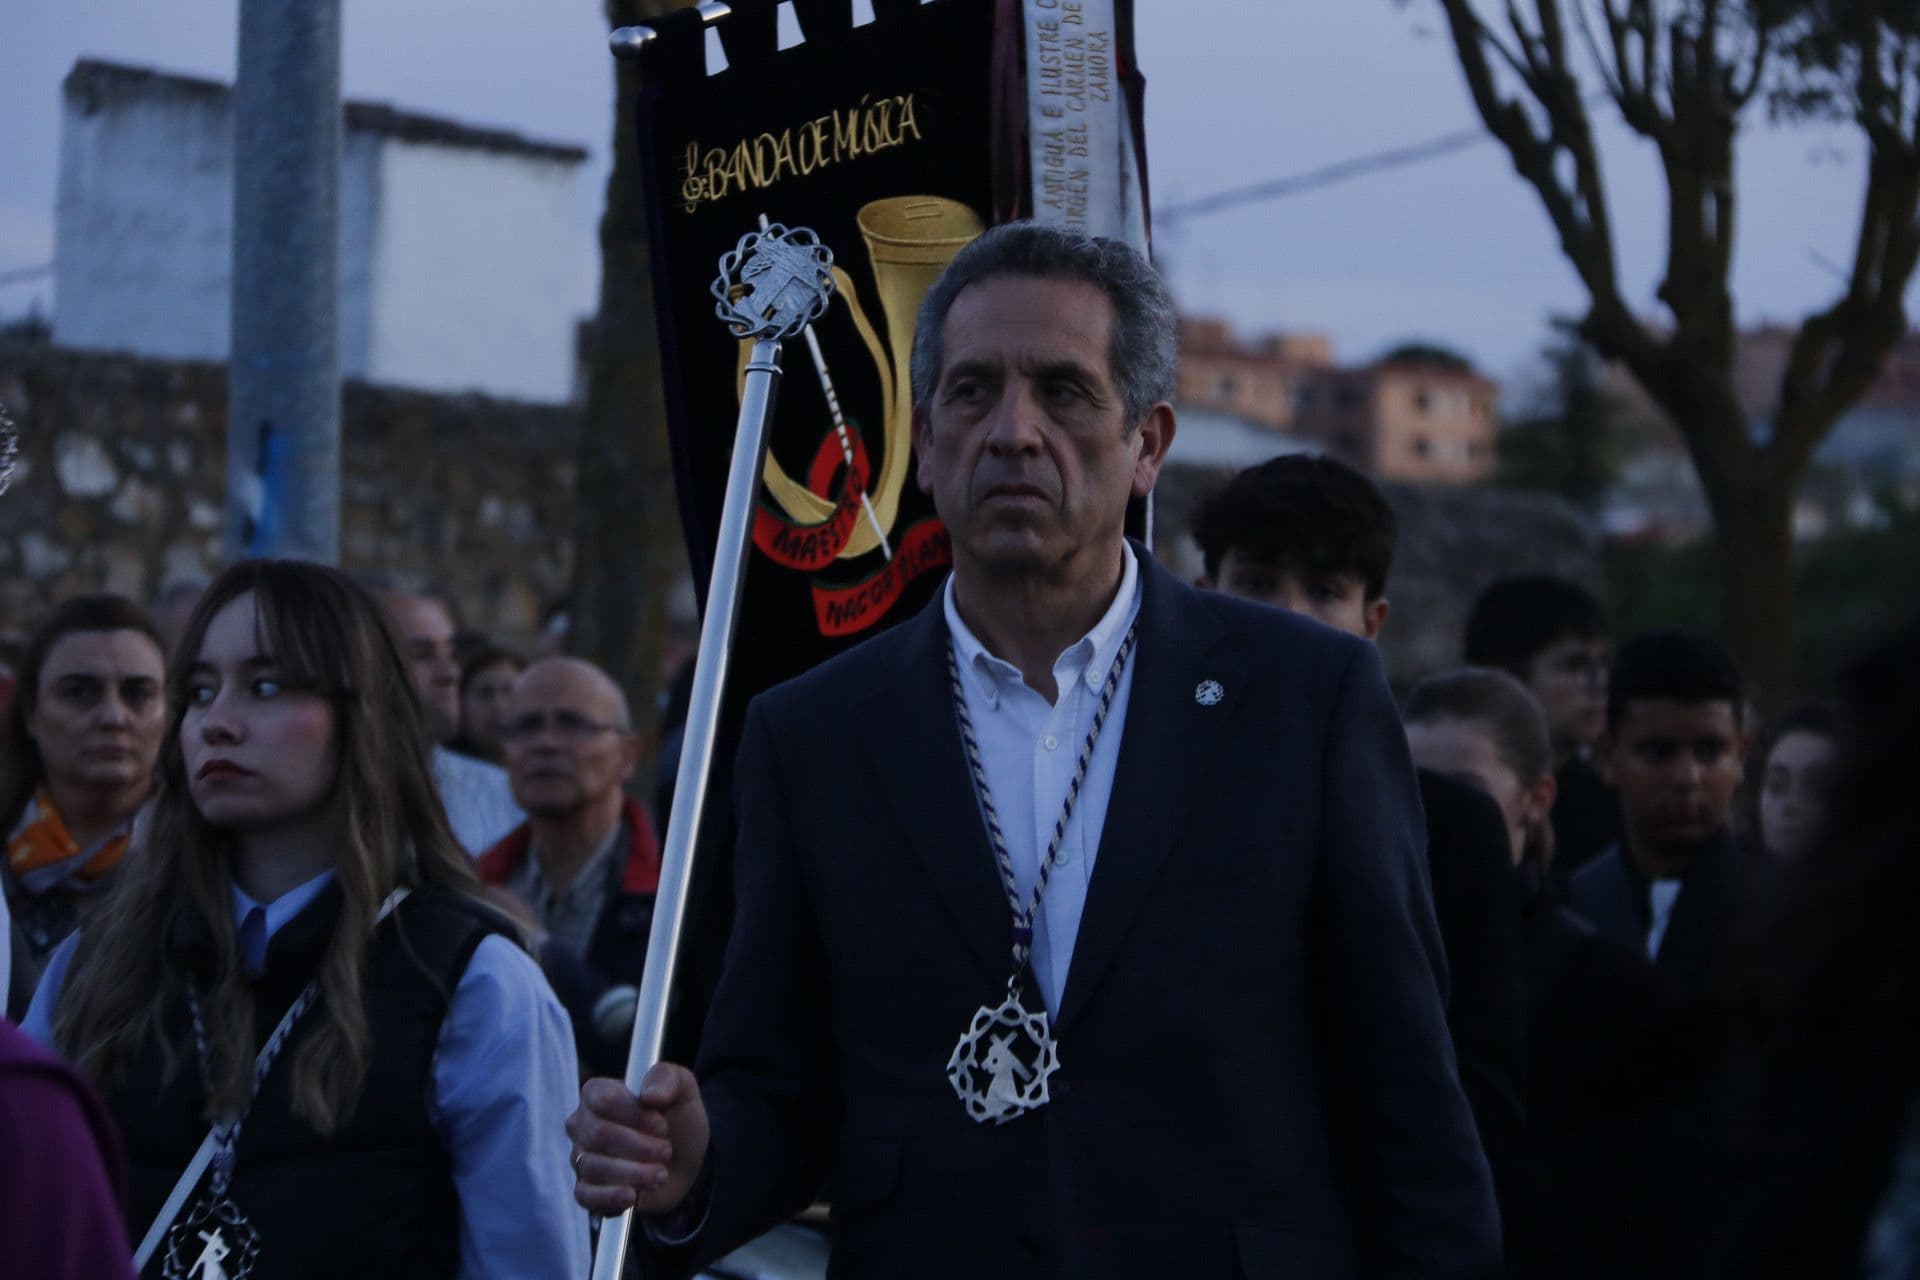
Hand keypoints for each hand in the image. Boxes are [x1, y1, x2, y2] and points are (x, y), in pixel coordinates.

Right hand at [566, 1065, 709, 1217]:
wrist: (684, 1160)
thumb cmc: (676, 1118)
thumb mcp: (682, 1089)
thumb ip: (667, 1078)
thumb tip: (650, 1094)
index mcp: (597, 1093)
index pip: (603, 1100)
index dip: (635, 1115)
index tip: (662, 1126)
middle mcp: (582, 1125)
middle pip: (599, 1135)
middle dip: (640, 1147)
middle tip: (666, 1151)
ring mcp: (581, 1158)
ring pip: (594, 1167)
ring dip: (634, 1173)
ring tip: (661, 1174)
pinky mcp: (586, 1190)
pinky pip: (584, 1196)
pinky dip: (610, 1198)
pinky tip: (632, 1196)